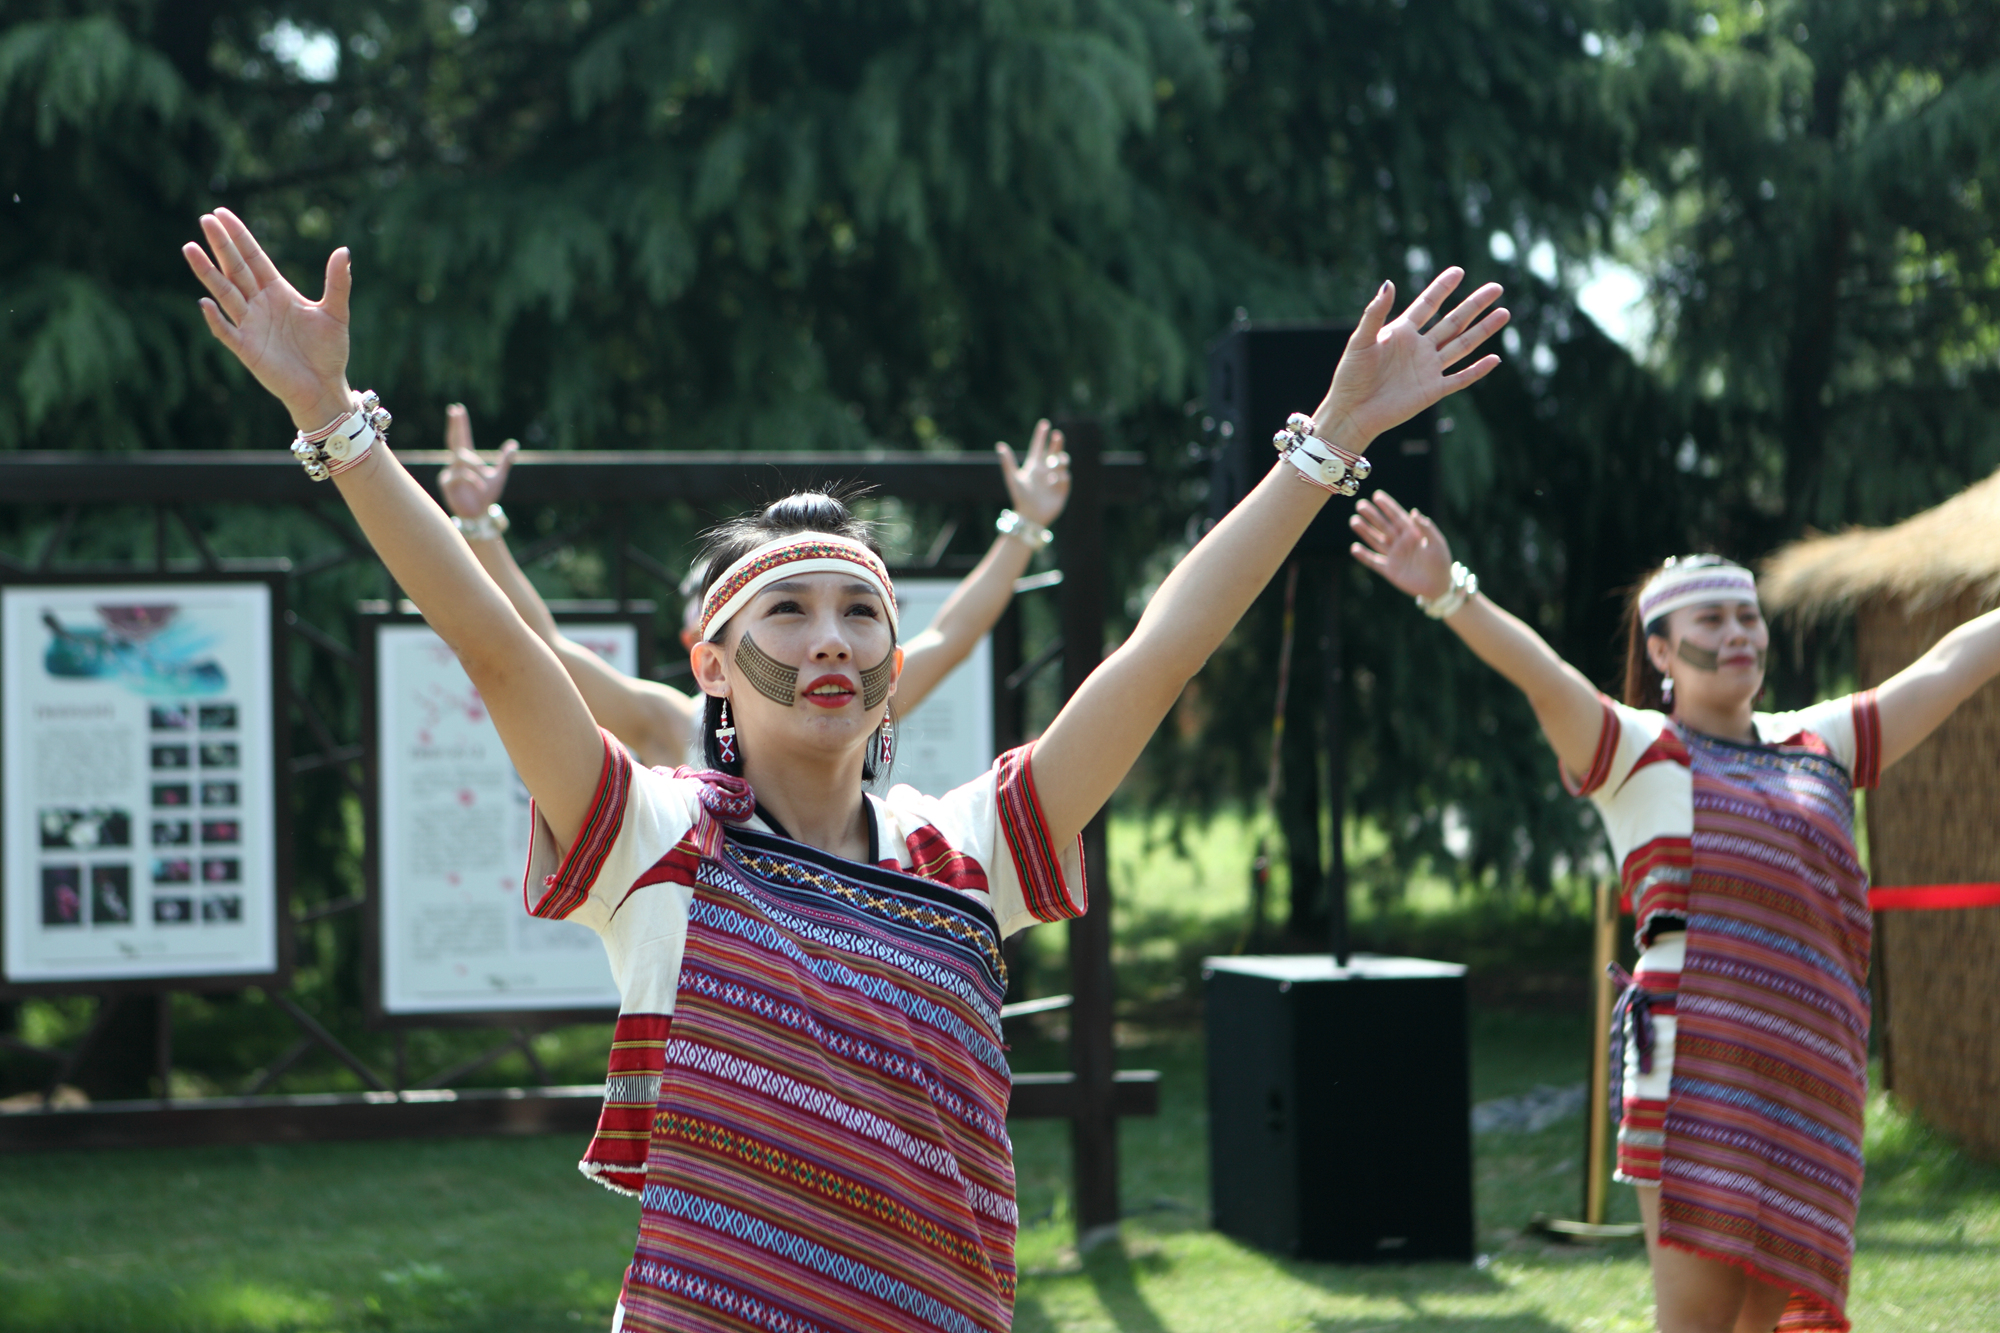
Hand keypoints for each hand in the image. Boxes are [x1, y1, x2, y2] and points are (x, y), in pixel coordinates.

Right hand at [181, 209, 353, 430]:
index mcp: (278, 292)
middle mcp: (259, 304)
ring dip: (208, 273)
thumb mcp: (336, 313)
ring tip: (190, 248)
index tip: (221, 213)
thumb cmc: (329, 351)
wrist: (325, 387)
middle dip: (222, 245)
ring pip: (225, 293)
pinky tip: (205, 303)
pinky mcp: (247, 349)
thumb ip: (337, 283)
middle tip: (206, 220)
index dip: (239, 237)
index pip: (253, 258)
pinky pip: (226, 331)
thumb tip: (343, 250)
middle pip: (236, 269)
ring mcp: (250, 325)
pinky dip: (216, 319)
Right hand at [437, 404, 518, 518]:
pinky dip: (474, 479)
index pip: (463, 437)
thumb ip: (505, 460)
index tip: (457, 409)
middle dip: (456, 425)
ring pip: (462, 458)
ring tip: (484, 481)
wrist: (480, 515)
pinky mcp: (446, 483)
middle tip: (454, 409)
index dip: (461, 424)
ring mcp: (449, 472)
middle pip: (454, 440)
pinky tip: (480, 488)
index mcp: (468, 461)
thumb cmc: (486, 496)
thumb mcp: (499, 476)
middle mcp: (456, 464)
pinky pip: (462, 474)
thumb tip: (513, 444)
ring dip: (477, 466)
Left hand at [996, 419, 1071, 527]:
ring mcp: (1054, 478)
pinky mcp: (1062, 488)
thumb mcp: (1013, 478)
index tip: (1044, 424)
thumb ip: (1008, 462)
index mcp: (1033, 466)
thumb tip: (999, 445)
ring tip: (1058, 460)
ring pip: (1062, 462)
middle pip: (1053, 451)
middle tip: (1057, 434)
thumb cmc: (1020, 497)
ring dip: (1061, 458)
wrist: (1030, 516)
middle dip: (1056, 443)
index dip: (1041, 436)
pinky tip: (1054, 481)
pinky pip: (1065, 477)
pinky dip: (1062, 476)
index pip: (1038, 447)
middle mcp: (1045, 470)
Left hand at [1314, 269, 1506, 452]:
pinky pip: (1460, 379)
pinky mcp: (1432, 391)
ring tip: (1504, 313)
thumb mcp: (1360, 340)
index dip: (1442, 288)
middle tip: (1496, 288)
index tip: (1458, 271)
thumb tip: (1388, 283)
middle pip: (1453, 322)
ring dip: (1483, 330)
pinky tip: (1495, 358)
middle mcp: (1419, 348)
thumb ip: (1375, 313)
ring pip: (1462, 345)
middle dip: (1474, 305)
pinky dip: (1477, 370)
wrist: (1352, 412)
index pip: (1427, 305)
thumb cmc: (1350, 376)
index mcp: (1401, 332)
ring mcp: (1428, 369)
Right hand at [1349, 491, 1454, 599]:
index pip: (1397, 517)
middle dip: (1372, 515)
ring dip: (1365, 531)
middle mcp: (1401, 543)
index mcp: (1413, 534)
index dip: (1388, 506)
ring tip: (1354, 521)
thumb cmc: (1441, 562)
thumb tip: (1414, 512)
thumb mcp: (1437, 543)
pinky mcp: (1389, 570)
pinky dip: (1364, 556)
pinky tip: (1354, 548)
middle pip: (1384, 526)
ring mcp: (1394, 556)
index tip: (1377, 496)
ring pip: (1376, 541)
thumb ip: (1426, 528)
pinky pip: (1374, 562)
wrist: (1439, 586)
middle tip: (1360, 505)